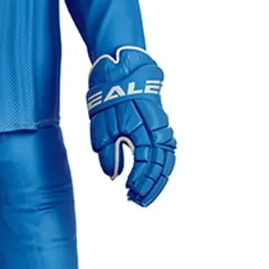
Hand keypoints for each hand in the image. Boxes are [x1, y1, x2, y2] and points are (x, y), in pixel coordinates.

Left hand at [87, 48, 175, 206]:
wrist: (122, 67)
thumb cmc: (109, 94)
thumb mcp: (101, 124)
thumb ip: (108, 152)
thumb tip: (113, 175)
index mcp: (144, 130)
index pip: (147, 165)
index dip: (139, 182)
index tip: (128, 193)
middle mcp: (158, 130)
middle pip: (162, 166)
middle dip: (150, 187)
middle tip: (136, 201)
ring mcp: (162, 126)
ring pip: (168, 160)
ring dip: (158, 180)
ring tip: (144, 195)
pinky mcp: (160, 123)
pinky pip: (167, 149)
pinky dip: (163, 166)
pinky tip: (154, 176)